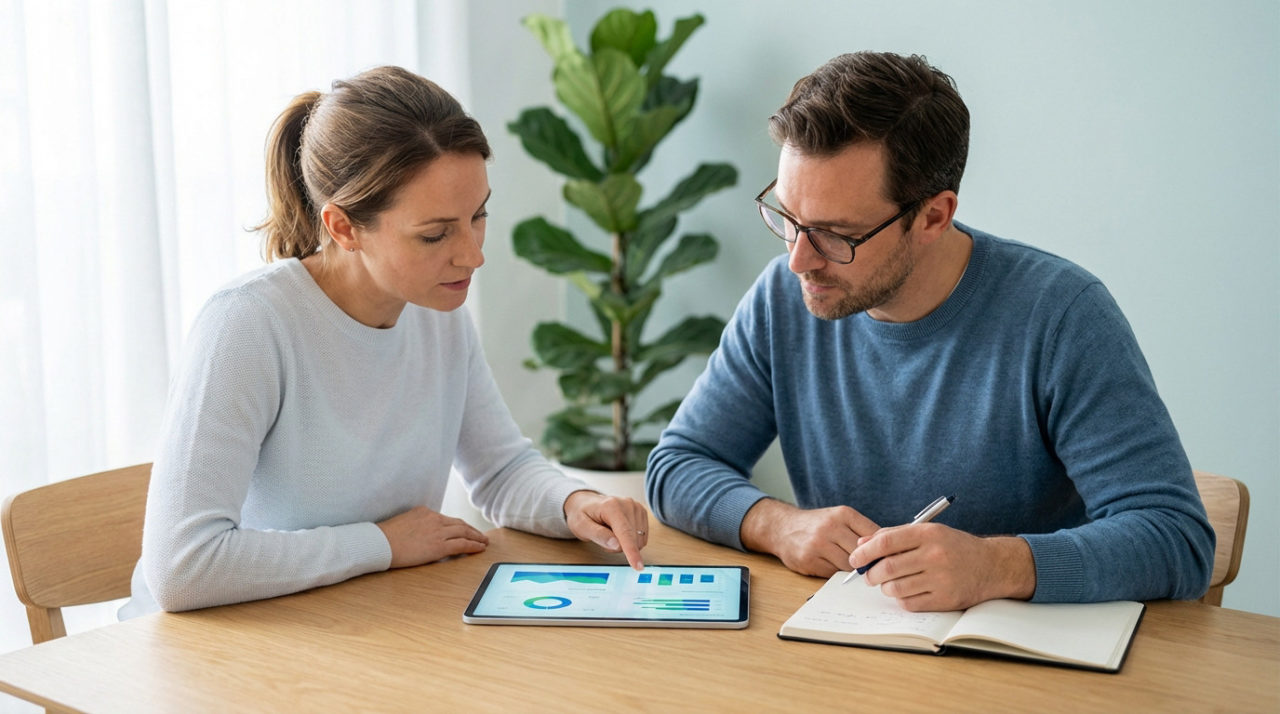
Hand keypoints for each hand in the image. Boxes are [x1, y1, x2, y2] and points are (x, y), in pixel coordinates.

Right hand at [375, 506, 489, 567]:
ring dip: (477, 537)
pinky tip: (480, 548)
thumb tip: (421, 534)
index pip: (446, 519)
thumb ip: (416, 525)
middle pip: (459, 523)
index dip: (459, 525)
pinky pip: (462, 544)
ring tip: (484, 542)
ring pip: (464, 532)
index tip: (465, 529)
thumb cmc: (385, 537)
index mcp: (425, 512)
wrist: (380, 543)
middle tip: (481, 535)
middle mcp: (434, 518)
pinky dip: (474, 546)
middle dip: (472, 530)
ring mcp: (438, 531)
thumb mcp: (403, 523)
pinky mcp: (439, 546)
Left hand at [563, 490, 648, 569]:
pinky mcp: (641, 512)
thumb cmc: (581, 514)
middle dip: (619, 546)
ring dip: (625, 544)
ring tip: (610, 533)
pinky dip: (631, 540)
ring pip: (639, 540)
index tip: (638, 565)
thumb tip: (616, 545)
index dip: (632, 551)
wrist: (585, 503)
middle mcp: (627, 504)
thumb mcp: (581, 526)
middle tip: (603, 538)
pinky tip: (619, 532)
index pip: (625, 533)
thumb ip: (598, 535)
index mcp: (611, 506)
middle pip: (632, 538)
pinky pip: (641, 537)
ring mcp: (636, 507)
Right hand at [740, 499, 878, 576]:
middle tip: (874, 569)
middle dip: (869, 562)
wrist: (782, 527)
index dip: (883, 549)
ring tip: (854, 569)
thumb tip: (891, 549)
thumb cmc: (817, 524)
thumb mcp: (839, 518)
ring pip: (848, 565)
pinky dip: (837, 573)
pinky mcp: (808, 560)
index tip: (889, 557)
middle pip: (863, 553)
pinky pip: (833, 573)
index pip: (874, 535)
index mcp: (843, 514)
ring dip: (853, 570)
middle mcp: (830, 527)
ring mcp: (818, 544)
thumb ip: (862, 530)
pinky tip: (835, 567)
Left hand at [851, 523, 1035, 610]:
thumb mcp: (928, 532)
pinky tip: (906, 592)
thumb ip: (894, 535)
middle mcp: (935, 555)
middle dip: (871, 574)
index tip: (855, 559)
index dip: (865, 552)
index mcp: (928, 534)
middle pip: (887, 567)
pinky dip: (901, 599)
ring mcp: (941, 579)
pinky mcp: (945, 600)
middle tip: (868, 576)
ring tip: (888, 584)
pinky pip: (910, 603)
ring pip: (896, 588)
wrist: (992, 566)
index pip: (886, 541)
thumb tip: (862, 544)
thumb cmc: (954, 547)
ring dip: (885, 588)